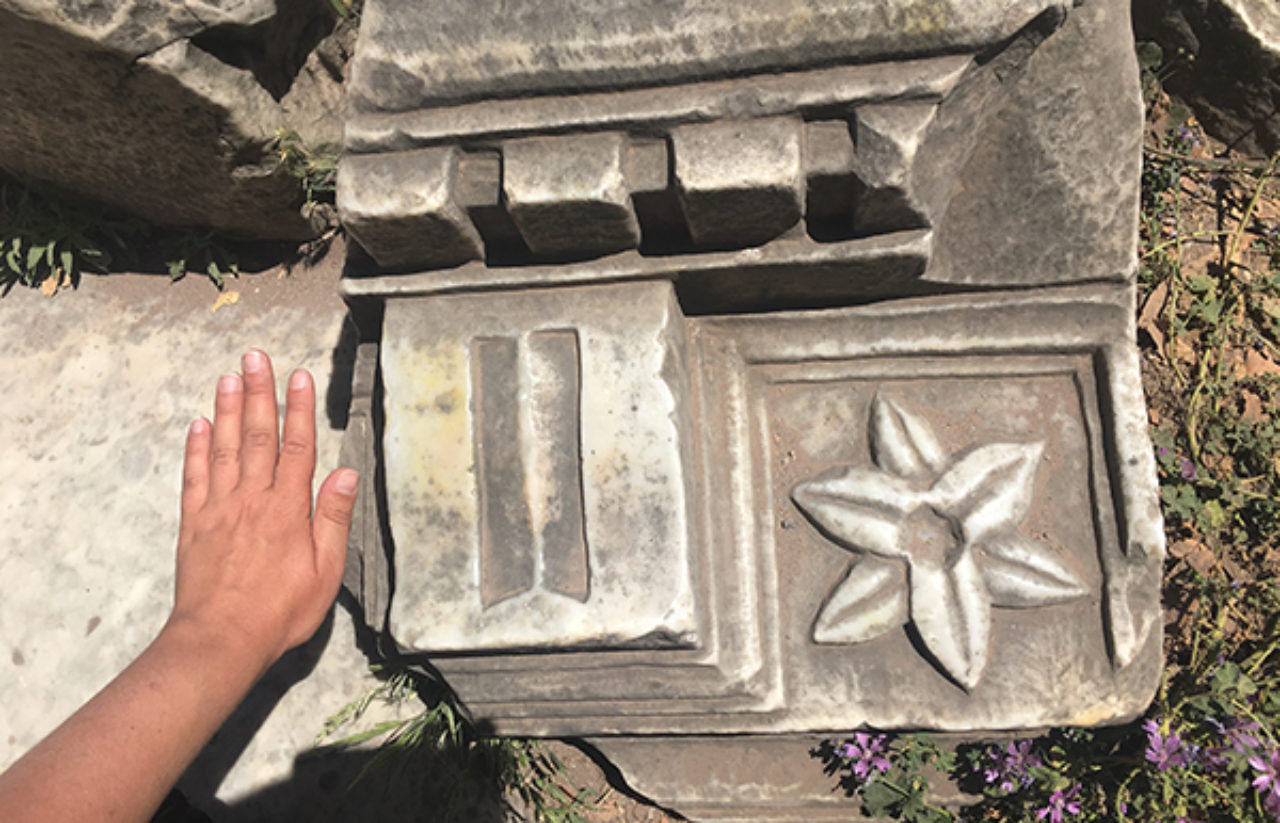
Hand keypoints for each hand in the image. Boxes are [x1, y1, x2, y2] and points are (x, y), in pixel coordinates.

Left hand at [167, 349, 357, 676]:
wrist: (220, 639)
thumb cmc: (279, 612)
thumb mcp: (325, 571)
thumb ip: (333, 518)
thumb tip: (345, 473)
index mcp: (288, 509)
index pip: (297, 447)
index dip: (299, 409)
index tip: (299, 376)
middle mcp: (252, 499)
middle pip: (257, 435)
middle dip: (259, 392)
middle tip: (255, 357)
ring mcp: (220, 509)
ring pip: (224, 447)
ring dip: (227, 409)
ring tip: (229, 376)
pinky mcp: (194, 524)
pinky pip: (194, 476)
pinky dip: (196, 448)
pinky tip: (199, 425)